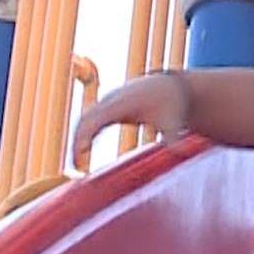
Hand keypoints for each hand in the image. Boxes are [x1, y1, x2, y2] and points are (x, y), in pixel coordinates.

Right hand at [70, 71, 191, 164]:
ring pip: (84, 119)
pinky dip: (84, 136)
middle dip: (77, 141)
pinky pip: (90, 120)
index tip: (80, 156)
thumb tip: (178, 151)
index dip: (85, 136)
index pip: (96, 119)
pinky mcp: (108, 108)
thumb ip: (173, 138)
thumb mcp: (173, 122)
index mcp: (123, 103)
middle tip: (76, 166)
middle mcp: (111, 100)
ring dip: (78, 139)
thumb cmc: (170, 104)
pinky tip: (83, 154)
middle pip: (84, 119)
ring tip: (77, 163)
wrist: (170, 87)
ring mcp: (107, 103)